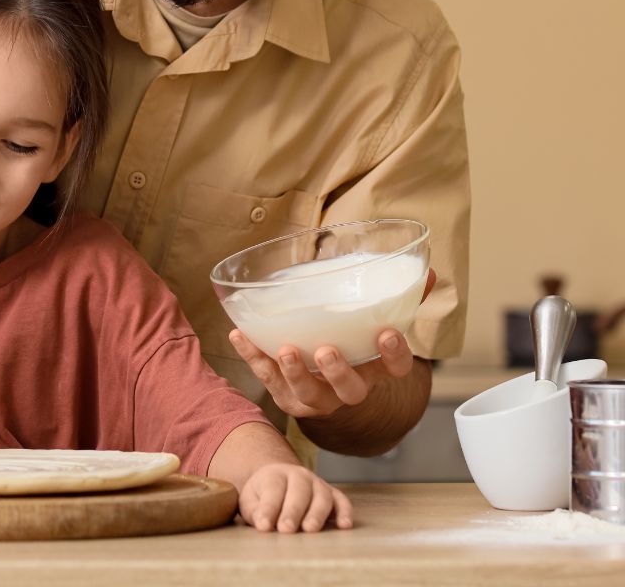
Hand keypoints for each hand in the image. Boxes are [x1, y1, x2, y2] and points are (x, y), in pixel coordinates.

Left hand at [229, 268, 436, 419]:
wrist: (323, 380)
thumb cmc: (352, 340)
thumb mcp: (374, 319)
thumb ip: (401, 297)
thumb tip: (429, 272)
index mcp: (373, 368)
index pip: (394, 369)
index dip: (393, 355)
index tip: (387, 334)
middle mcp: (348, 388)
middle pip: (350, 391)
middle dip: (338, 372)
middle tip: (327, 351)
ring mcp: (316, 396)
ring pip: (307, 393)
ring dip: (294, 372)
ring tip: (286, 349)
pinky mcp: (287, 396)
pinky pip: (268, 379)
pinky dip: (253, 356)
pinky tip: (239, 334)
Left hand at [239, 462, 352, 532]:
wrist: (280, 481)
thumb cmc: (263, 495)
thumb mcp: (251, 500)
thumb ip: (254, 510)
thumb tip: (262, 523)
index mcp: (275, 474)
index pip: (273, 490)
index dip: (268, 509)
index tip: (263, 526)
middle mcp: (298, 475)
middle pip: (298, 491)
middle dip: (292, 511)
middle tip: (286, 529)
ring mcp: (317, 483)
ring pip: (321, 495)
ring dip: (317, 513)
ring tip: (310, 529)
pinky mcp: (332, 494)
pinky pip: (342, 500)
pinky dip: (345, 511)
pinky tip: (344, 525)